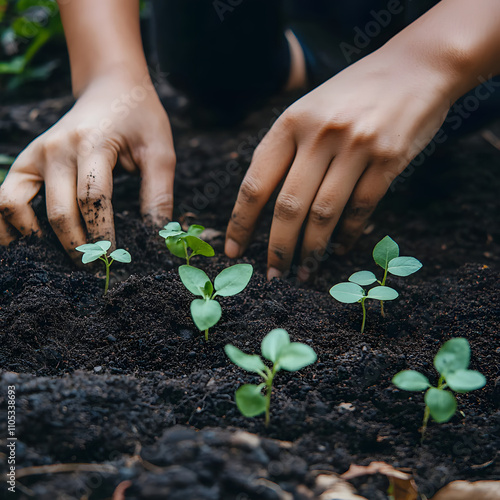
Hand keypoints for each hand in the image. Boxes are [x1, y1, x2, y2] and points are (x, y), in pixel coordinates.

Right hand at [0, 69, 174, 260]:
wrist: (111, 87)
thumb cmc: (139, 119)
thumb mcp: (159, 151)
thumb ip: (158, 194)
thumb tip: (157, 236)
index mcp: (92, 144)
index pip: (92, 199)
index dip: (102, 234)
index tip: (114, 258)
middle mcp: (56, 149)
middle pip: (59, 212)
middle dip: (78, 247)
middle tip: (95, 266)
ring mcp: (35, 155)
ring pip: (16, 206)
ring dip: (35, 239)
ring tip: (63, 257)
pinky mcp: (25, 161)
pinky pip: (4, 197)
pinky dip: (9, 223)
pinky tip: (26, 242)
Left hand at [225, 47, 451, 280]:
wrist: (416, 65)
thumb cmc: (353, 92)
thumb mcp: (309, 109)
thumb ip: (287, 149)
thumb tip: (264, 204)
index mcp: (290, 121)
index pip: (255, 183)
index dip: (241, 223)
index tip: (234, 251)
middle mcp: (320, 134)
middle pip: (288, 207)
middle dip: (278, 249)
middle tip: (273, 276)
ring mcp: (356, 146)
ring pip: (324, 214)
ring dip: (312, 250)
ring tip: (304, 272)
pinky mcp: (389, 159)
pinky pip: (361, 209)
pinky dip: (347, 235)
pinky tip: (339, 249)